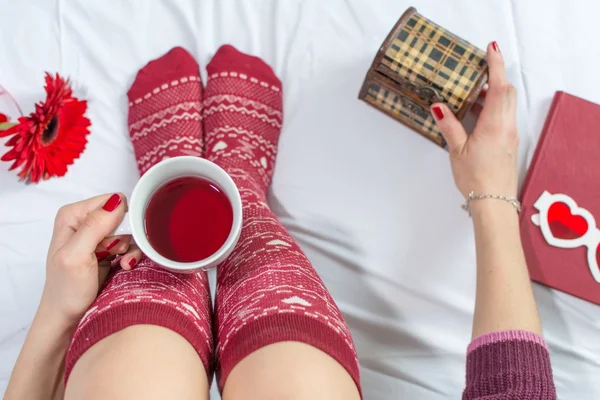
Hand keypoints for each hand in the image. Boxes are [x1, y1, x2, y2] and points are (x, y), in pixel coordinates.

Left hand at [41, 193, 142, 326]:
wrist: (68, 317)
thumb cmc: (66, 290)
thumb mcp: (76, 256)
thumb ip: (94, 227)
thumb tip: (117, 201)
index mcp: (73, 215)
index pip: (112, 201)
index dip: (119, 221)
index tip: (115, 243)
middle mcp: (85, 221)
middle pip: (124, 215)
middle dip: (127, 236)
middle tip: (118, 254)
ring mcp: (98, 236)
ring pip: (130, 231)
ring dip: (131, 249)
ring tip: (122, 264)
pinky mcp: (109, 250)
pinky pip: (132, 244)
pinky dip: (132, 256)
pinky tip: (124, 267)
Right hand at [431, 42, 518, 199]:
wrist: (494, 203)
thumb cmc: (476, 179)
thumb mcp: (457, 151)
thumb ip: (450, 126)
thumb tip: (439, 106)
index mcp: (495, 125)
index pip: (499, 87)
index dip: (495, 66)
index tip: (490, 49)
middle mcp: (507, 126)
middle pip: (507, 92)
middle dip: (495, 77)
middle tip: (477, 70)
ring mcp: (510, 135)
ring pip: (506, 104)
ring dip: (493, 93)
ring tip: (472, 93)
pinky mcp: (508, 143)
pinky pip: (504, 117)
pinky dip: (493, 108)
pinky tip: (476, 115)